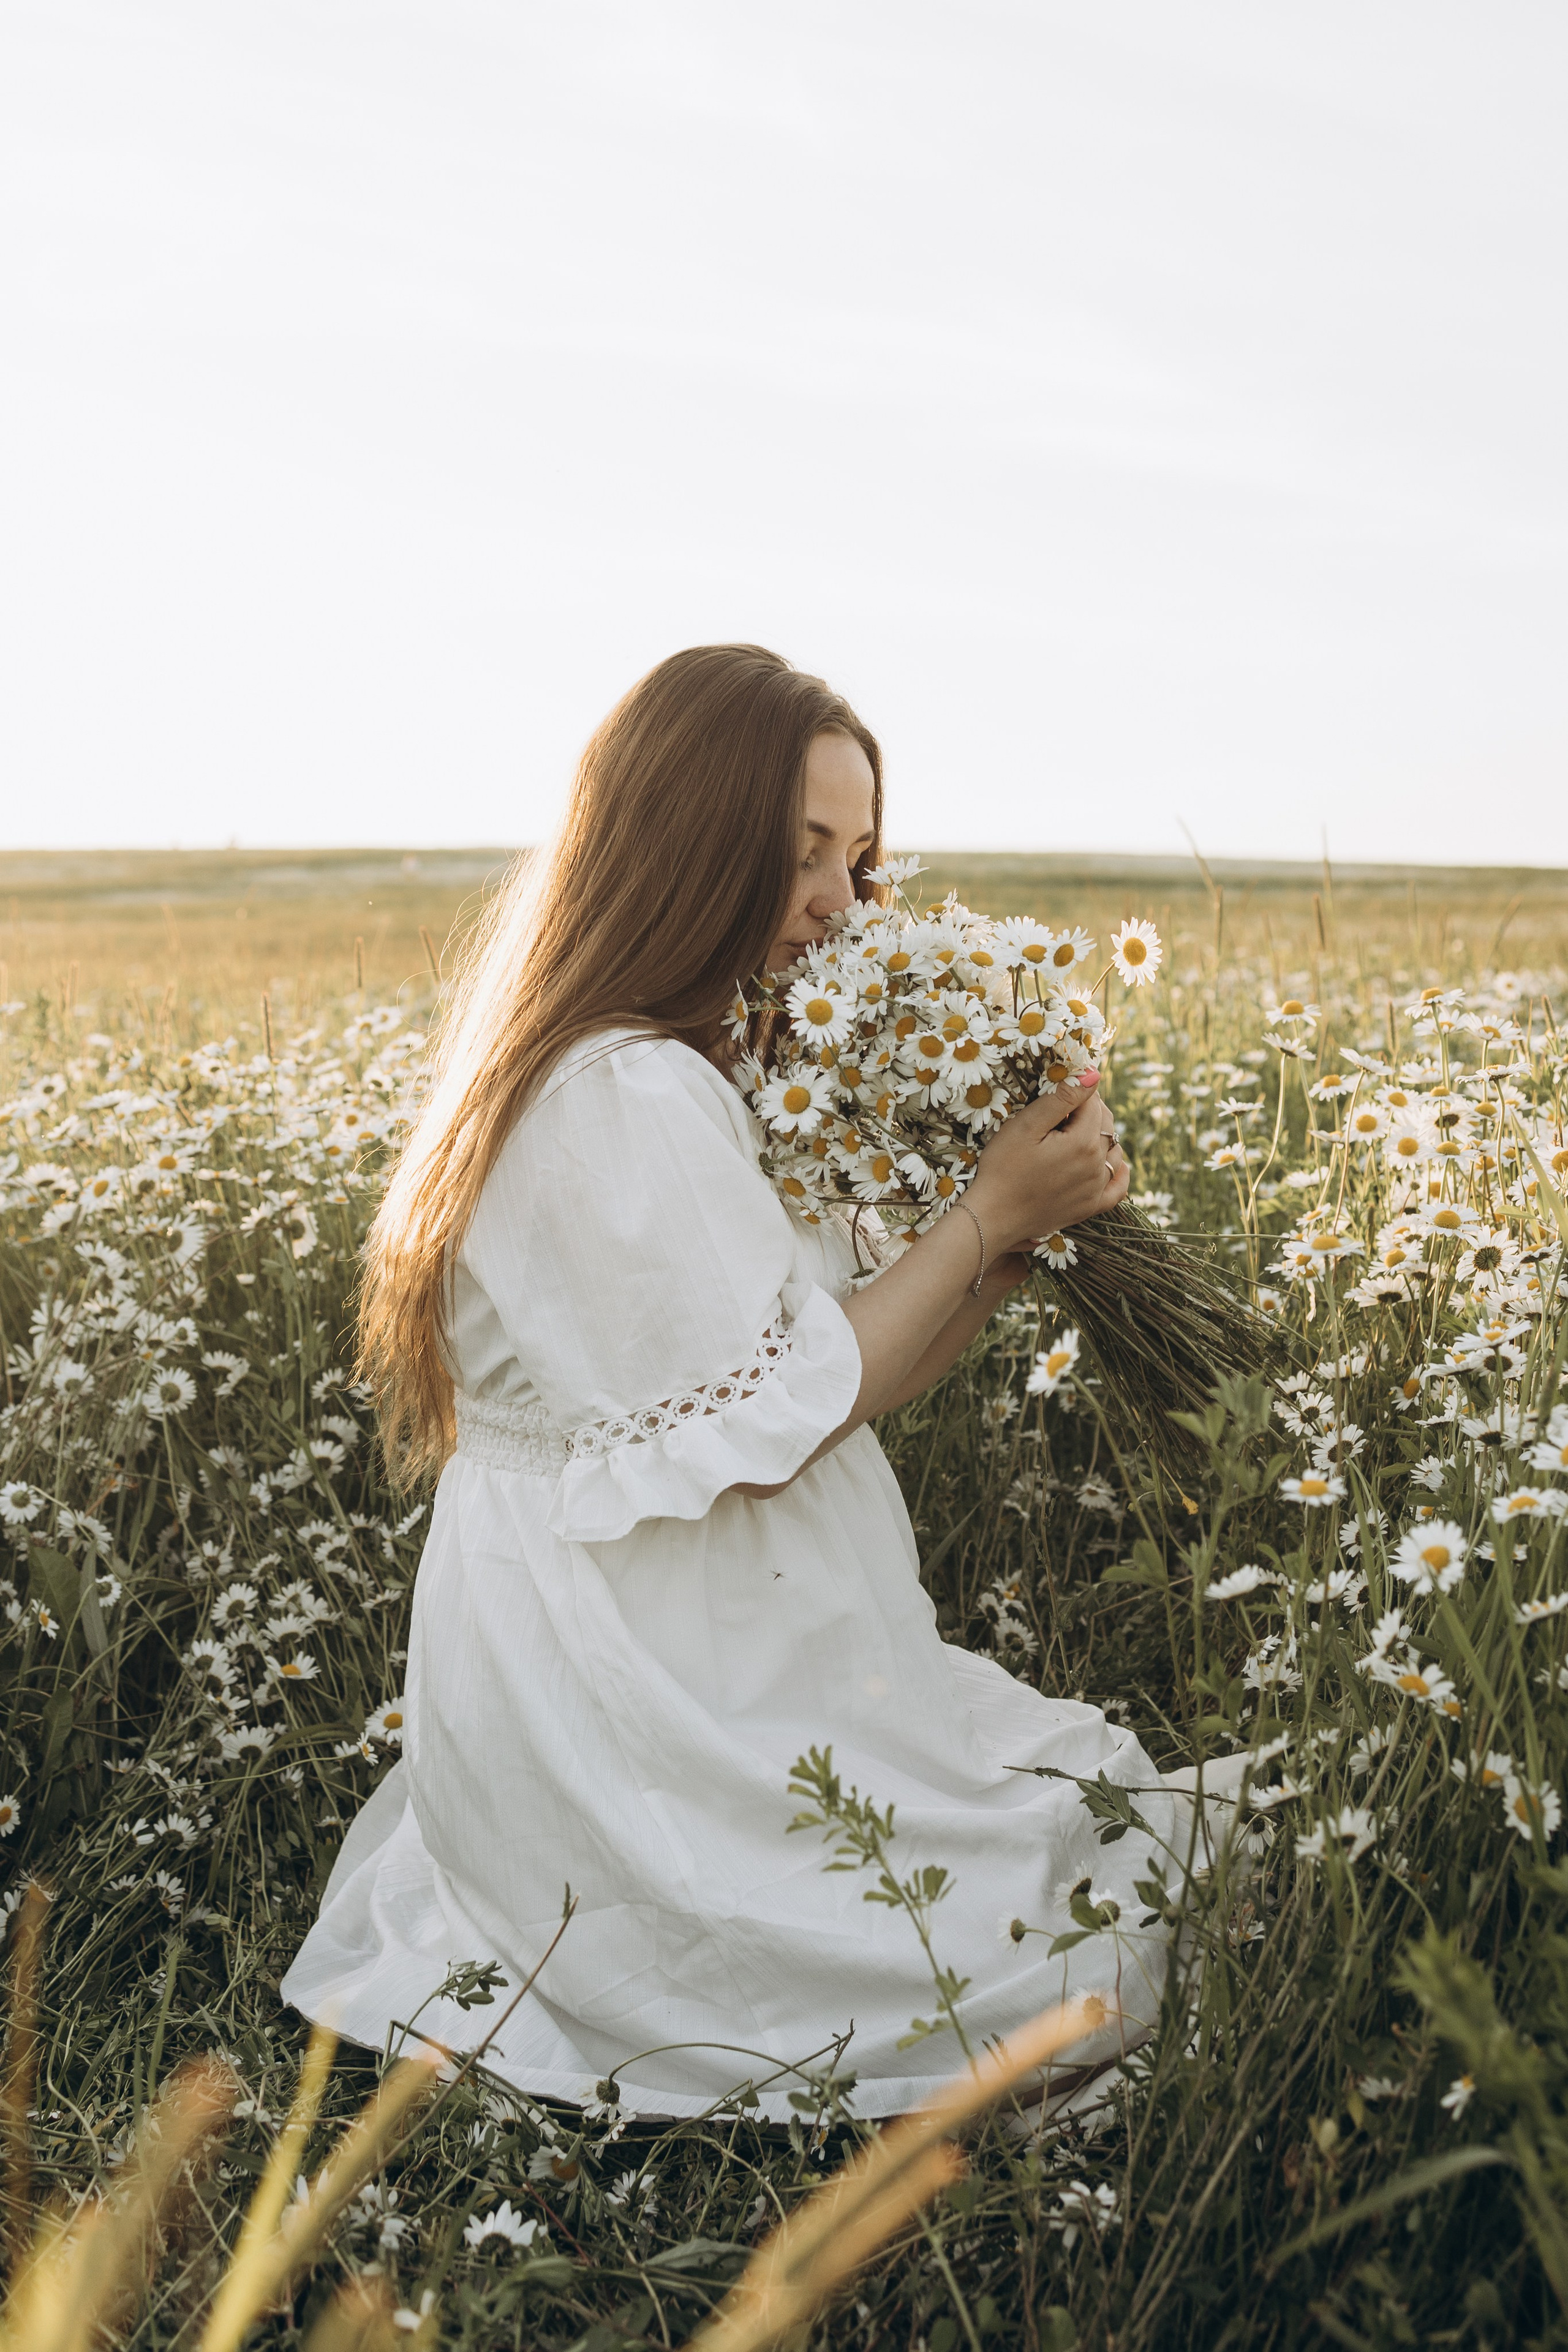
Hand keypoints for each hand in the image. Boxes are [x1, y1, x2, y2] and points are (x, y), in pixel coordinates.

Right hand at [966, 1075, 1127, 1253]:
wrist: (992, 1216)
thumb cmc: (1003, 1168)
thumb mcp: (1025, 1126)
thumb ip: (1061, 1098)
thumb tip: (1093, 1075)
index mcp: (1083, 1143)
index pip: (1093, 1103)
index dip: (1077, 1092)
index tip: (1059, 1090)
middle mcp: (1097, 1166)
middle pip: (1106, 1125)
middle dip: (1089, 1112)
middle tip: (1062, 1111)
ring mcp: (1096, 1189)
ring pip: (1113, 1151)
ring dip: (1101, 1138)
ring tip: (1075, 1134)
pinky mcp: (1090, 1207)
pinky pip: (1118, 1188)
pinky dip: (1119, 1173)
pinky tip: (1112, 1164)